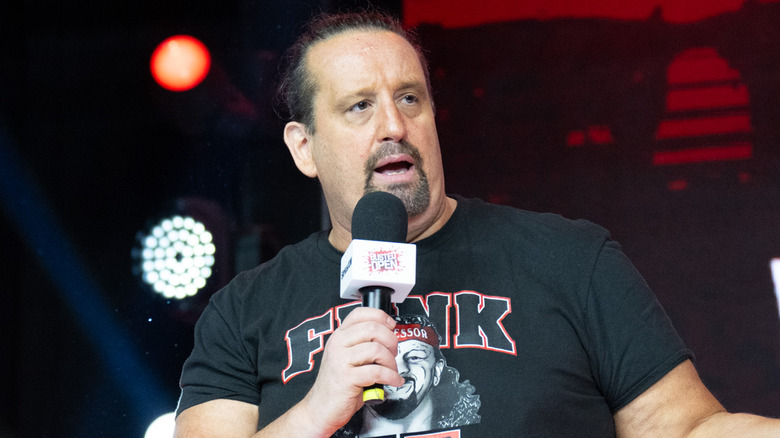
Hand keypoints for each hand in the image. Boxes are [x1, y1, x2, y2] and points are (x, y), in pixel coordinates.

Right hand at [299, 307, 404, 434]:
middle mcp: (338, 344)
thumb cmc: (338, 385)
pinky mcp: (346, 378)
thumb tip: (389, 338)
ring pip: (376, 349)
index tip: (391, 326)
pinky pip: (377, 372)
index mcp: (339, 337)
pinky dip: (391, 377)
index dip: (380, 316)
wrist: (319, 409)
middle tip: (393, 353)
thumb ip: (362, 345)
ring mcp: (340, 360)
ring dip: (391, 361)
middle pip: (373, 328)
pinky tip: (393, 381)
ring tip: (392, 370)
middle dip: (391, 340)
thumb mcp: (348, 358)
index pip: (360, 314)